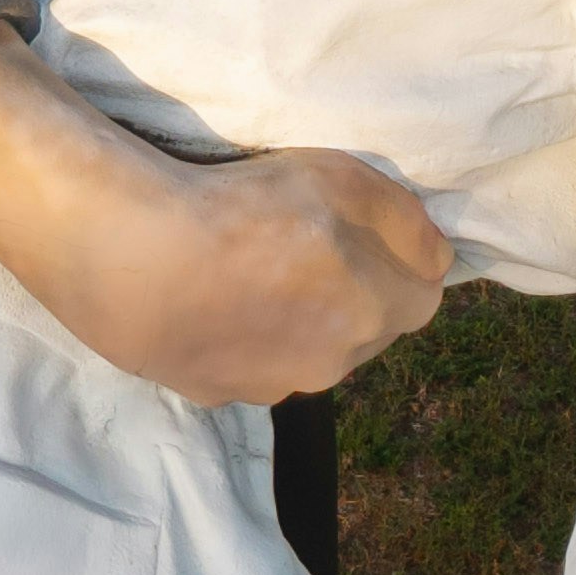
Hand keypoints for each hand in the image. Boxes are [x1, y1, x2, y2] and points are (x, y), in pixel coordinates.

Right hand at [0, 39, 450, 406]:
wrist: (135, 257)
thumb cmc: (245, 208)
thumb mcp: (346, 181)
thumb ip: (408, 222)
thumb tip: (440, 256)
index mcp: (378, 313)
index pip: (422, 293)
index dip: (393, 258)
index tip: (356, 232)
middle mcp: (336, 364)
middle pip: (364, 327)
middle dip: (347, 292)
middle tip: (296, 244)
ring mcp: (273, 387)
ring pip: (305, 351)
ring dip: (292, 319)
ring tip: (243, 271)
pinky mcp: (216, 393)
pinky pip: (246, 363)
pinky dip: (237, 336)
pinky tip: (206, 298)